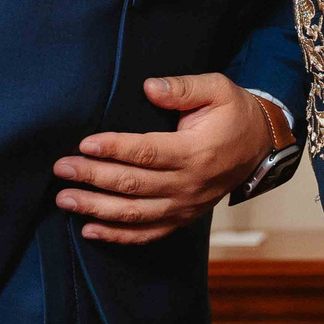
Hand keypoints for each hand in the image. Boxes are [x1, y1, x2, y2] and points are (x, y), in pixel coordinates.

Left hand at [51, 73, 283, 244]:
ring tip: (65, 200)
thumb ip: (183, 88)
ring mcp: (185, 206)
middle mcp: (188, 185)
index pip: (146, 152)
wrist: (261, 147)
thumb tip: (149, 86)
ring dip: (96, 208)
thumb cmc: (235, 114)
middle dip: (93, 177)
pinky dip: (117, 236)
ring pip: (134, 214)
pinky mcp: (183, 218)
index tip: (84, 144)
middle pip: (133, 185)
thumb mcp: (217, 89)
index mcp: (195, 152)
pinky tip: (89, 230)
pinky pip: (147, 234)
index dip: (113, 149)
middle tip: (61, 169)